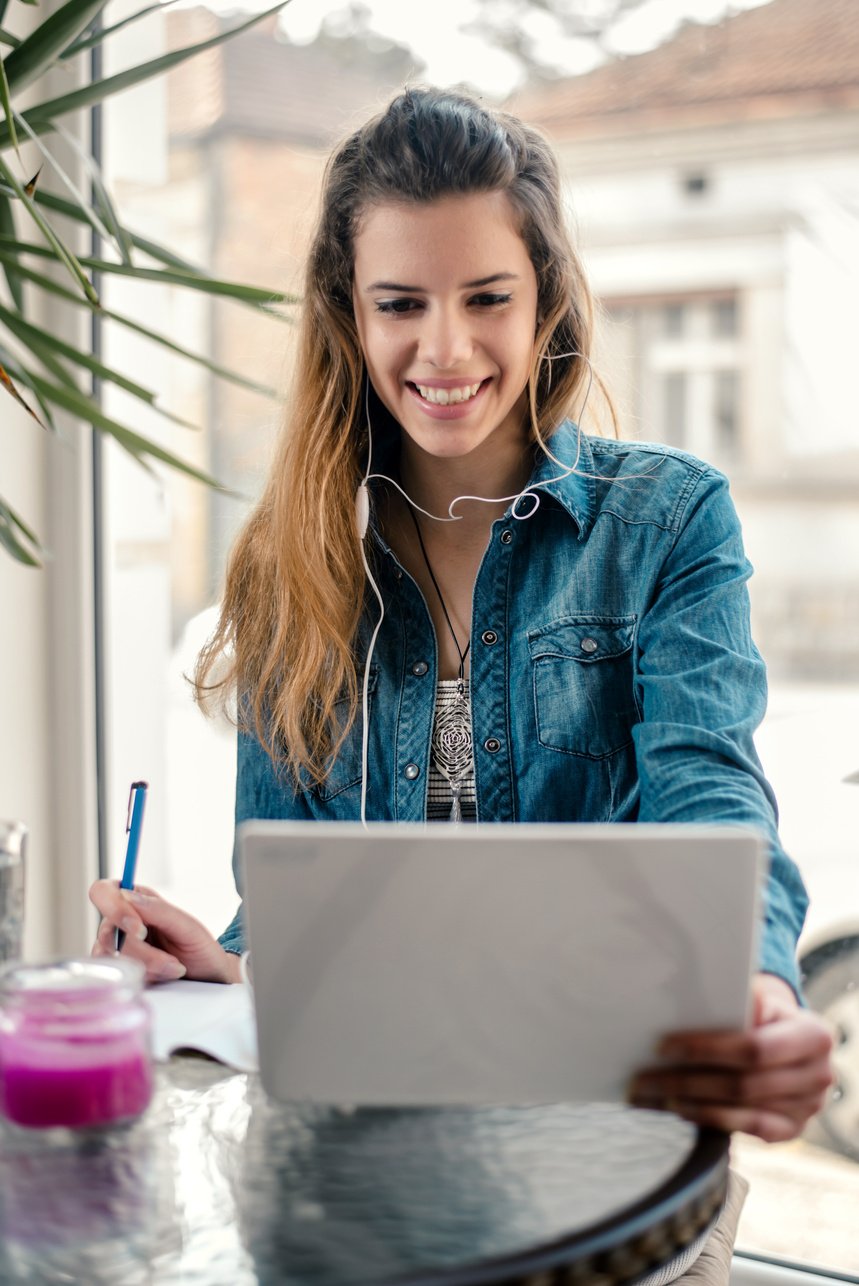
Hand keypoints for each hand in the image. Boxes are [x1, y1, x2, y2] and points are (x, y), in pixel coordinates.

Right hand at [89, 880, 241, 985]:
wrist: (207, 977)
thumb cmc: (198, 946)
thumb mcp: (187, 926)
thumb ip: (158, 910)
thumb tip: (127, 895)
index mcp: (135, 900)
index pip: (103, 892)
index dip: (114, 909)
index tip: (140, 930)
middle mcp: (119, 922)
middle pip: (107, 932)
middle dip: (142, 952)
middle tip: (170, 962)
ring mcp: (115, 948)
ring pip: (111, 957)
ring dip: (146, 967)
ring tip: (172, 968)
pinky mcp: (117, 971)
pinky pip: (116, 976)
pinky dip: (144, 979)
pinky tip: (162, 977)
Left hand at [629, 973, 834, 1141]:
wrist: (788, 1039)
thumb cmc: (764, 1014)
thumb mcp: (760, 999)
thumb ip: (738, 999)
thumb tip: (696, 989)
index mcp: (813, 1035)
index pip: (753, 1048)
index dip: (706, 1048)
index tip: (663, 1046)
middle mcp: (818, 1075)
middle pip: (743, 1083)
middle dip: (687, 1080)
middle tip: (644, 1078)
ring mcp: (808, 1107)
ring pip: (741, 1108)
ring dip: (691, 1102)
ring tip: (653, 1094)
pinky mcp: (791, 1129)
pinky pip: (747, 1128)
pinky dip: (710, 1119)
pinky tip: (680, 1109)